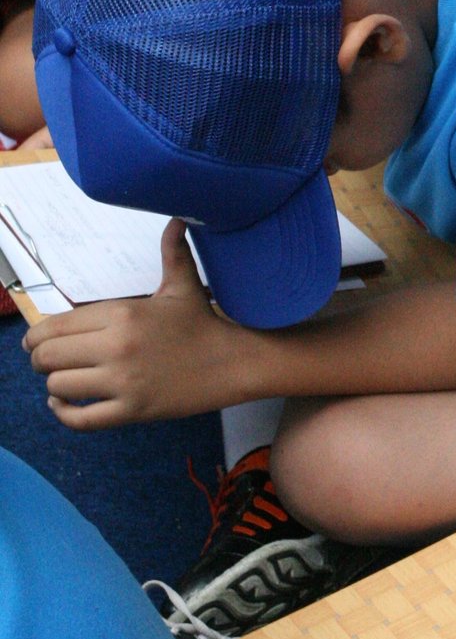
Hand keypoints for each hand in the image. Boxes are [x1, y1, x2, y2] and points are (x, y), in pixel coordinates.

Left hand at [23, 219, 241, 427]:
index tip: (38, 342)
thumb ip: (172, 252)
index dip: (36, 337)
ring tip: (65, 380)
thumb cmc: (204, 323)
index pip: (53, 327)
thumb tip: (178, 219)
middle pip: (47, 357)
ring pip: (59, 387)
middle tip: (49, 361)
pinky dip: (64, 414)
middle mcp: (116, 346)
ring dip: (55, 386)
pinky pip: (80, 419)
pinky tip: (63, 405)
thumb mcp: (183, 285)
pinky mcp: (132, 411)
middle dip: (40, 360)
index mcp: (121, 313)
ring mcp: (124, 382)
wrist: (235, 361)